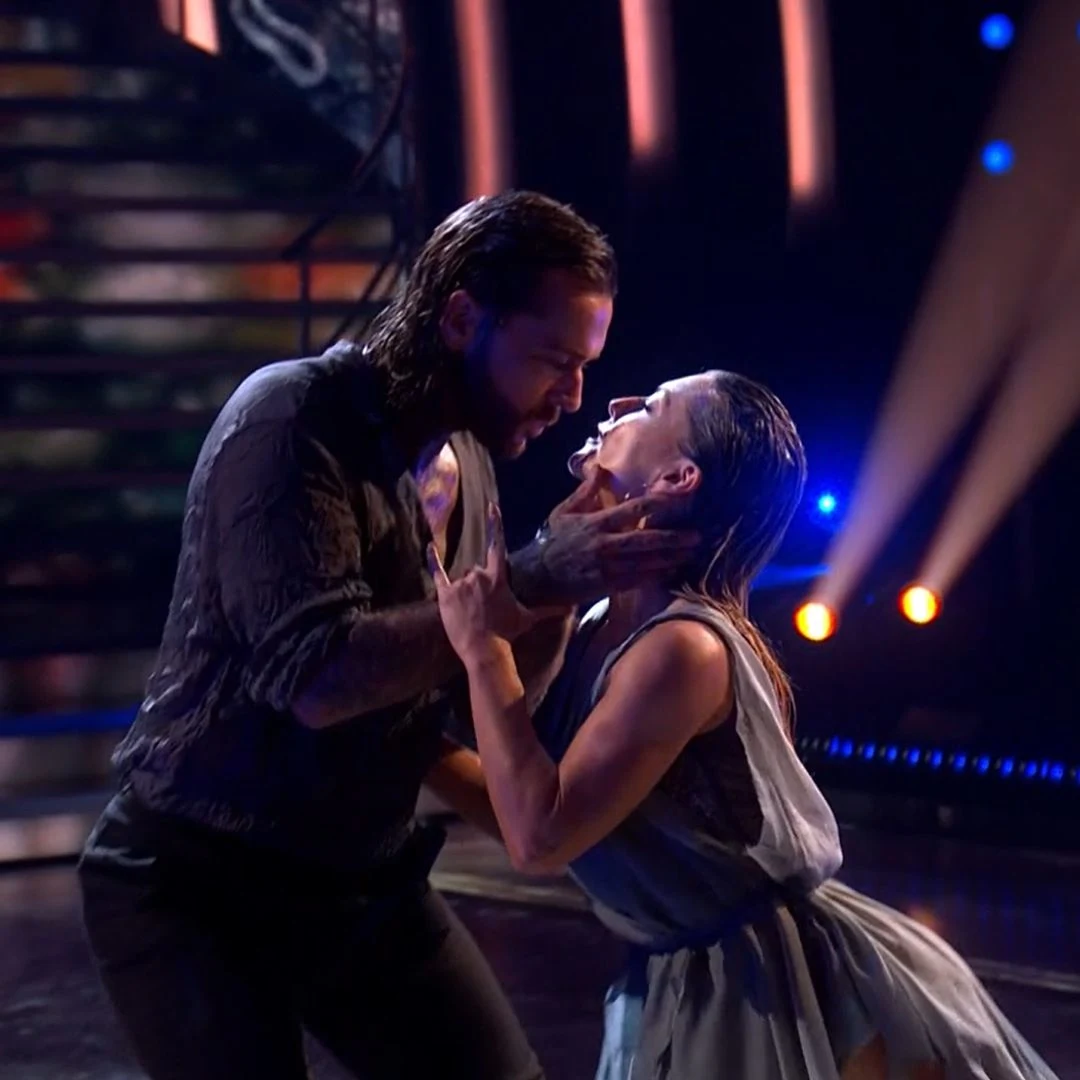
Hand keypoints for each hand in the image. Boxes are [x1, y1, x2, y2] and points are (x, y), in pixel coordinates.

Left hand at [429, 503, 537, 663]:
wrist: (484, 649)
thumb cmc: (507, 633)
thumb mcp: (528, 619)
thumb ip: (548, 610)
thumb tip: (571, 609)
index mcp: (498, 577)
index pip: (498, 544)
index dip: (495, 523)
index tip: (491, 505)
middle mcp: (479, 575)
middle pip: (477, 570)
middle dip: (479, 584)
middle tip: (483, 608)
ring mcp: (461, 584)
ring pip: (462, 578)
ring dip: (465, 590)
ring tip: (470, 612)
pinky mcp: (446, 594)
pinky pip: (438, 573)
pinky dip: (432, 559)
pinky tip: (429, 547)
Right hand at [507, 470, 701, 608]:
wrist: (536, 577)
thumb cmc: (552, 541)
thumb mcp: (564, 511)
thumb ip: (586, 491)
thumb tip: (600, 466)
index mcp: (595, 523)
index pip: (632, 509)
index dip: (658, 503)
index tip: (678, 498)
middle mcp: (603, 545)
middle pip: (645, 540)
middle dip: (672, 538)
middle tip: (696, 536)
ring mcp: (606, 567)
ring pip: (645, 562)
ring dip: (670, 558)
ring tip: (690, 553)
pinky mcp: (606, 586)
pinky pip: (637, 581)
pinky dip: (656, 575)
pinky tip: (671, 571)